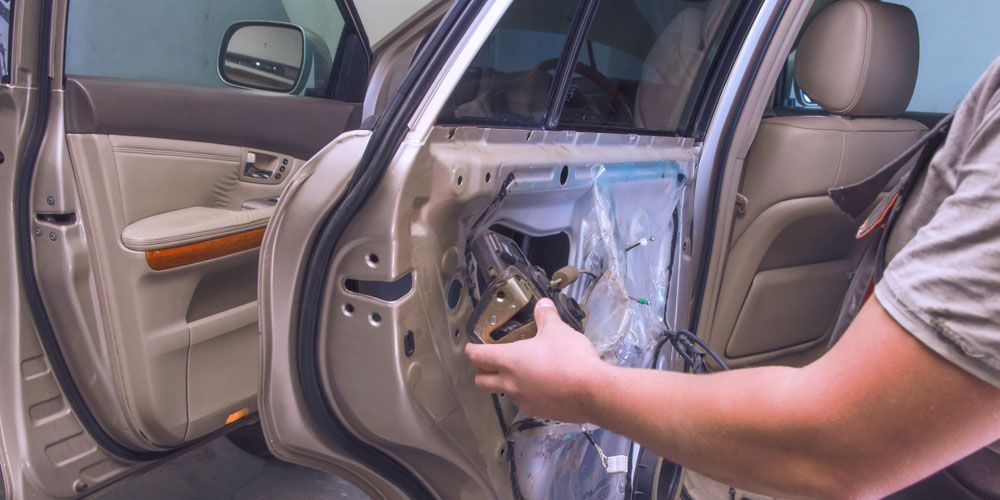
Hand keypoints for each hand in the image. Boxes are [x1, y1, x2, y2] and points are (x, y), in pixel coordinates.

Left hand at [465, 298, 607, 422]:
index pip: (477, 356)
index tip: (472, 346)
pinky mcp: (538, 413)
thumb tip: (542, 304)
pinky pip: (523, 402)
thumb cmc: (569, 357)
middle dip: (482, 372)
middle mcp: (510, 383)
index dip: (471, 350)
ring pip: (503, 393)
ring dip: (506, 383)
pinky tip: (542, 385)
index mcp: (509, 360)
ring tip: (522, 372)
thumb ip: (546, 316)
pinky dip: (526, 393)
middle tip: (492, 361)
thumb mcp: (557, 330)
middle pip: (481, 382)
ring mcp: (523, 401)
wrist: (592, 392)